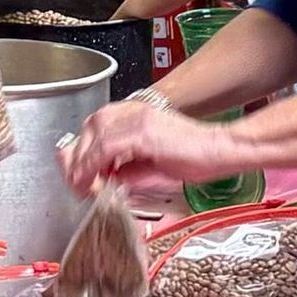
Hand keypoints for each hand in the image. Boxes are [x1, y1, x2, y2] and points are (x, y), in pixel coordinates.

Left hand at [59, 101, 238, 194]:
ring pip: (94, 136)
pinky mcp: (143, 132)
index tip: (75, 174)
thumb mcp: (149, 166)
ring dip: (83, 163)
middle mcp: (134, 111)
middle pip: (90, 128)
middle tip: (76, 182)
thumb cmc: (194, 159)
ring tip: (82, 185)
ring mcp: (138, 118)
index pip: (95, 127)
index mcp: (135, 115)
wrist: (221, 151)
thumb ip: (124, 169)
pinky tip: (92, 181)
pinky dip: (93, 165)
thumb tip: (103, 181)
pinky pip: (106, 147)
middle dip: (77, 157)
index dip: (81, 152)